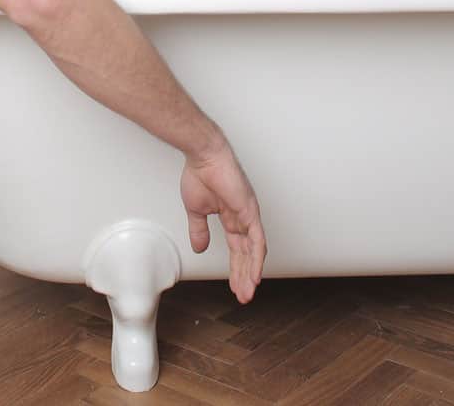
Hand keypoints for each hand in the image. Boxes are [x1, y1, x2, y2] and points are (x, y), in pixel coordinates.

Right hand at [180, 140, 266, 302]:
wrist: (203, 157)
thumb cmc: (199, 175)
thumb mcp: (196, 210)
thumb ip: (199, 230)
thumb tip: (199, 247)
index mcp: (231, 217)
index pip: (237, 248)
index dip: (236, 268)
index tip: (234, 285)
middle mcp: (243, 218)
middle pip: (247, 253)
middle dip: (244, 275)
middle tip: (242, 296)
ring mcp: (248, 214)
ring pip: (254, 250)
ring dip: (251, 272)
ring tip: (247, 291)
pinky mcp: (249, 210)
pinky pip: (257, 239)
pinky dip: (257, 258)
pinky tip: (255, 273)